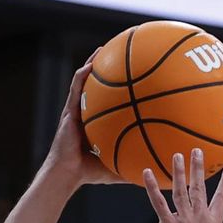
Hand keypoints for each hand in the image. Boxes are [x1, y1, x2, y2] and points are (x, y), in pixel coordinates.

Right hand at [45, 58, 123, 190]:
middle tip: (122, 54)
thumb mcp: (116, 167)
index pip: (109, 101)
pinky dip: (82, 75)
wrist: (67, 174)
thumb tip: (155, 171)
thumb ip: (132, 164)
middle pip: (98, 86)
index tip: (134, 77)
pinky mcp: (68, 111)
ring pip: (85, 81)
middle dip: (107, 69)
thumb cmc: (88, 173)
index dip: (119, 88)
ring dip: (92, 63)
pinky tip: (90, 65)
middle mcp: (86, 113)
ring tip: (103, 48)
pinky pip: (75, 88)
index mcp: (97, 122)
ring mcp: (76, 110)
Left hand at [142, 149, 222, 222]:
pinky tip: (147, 173)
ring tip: (177, 156)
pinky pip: (159, 203)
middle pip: (200, 189)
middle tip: (197, 151)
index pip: (222, 199)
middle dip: (198, 169)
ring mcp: (184, 222)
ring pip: (181, 191)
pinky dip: (152, 187)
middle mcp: (200, 220)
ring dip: (179, 172)